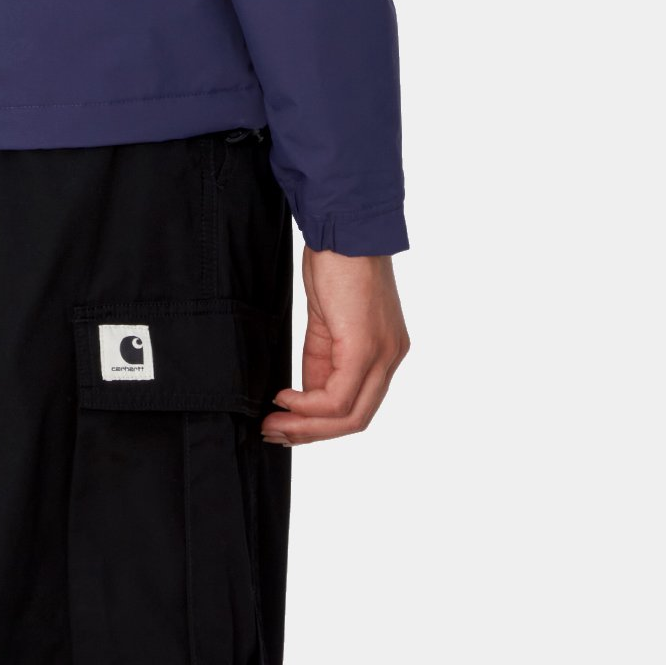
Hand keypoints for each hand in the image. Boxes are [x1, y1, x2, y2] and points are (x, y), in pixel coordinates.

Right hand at [262, 245, 406, 445]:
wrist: (344, 230)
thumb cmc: (335, 268)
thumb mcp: (327, 325)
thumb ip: (323, 363)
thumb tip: (305, 398)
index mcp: (385, 353)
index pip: (359, 408)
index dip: (322, 426)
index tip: (287, 426)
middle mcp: (391, 358)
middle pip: (357, 420)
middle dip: (311, 433)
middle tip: (275, 432)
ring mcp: (382, 354)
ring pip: (349, 415)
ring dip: (306, 426)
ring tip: (274, 422)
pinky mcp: (365, 347)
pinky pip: (337, 396)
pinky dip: (307, 405)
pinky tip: (283, 397)